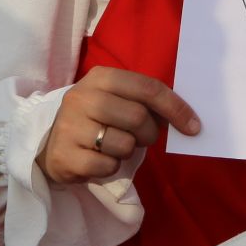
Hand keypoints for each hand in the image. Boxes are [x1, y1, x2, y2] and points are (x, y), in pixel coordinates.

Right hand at [41, 66, 199, 185]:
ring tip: (112, 146)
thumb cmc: (96, 118)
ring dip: (127, 151)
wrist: (51, 143)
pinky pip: (107, 166)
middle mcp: (82, 97)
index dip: (175, 108)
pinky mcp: (64, 155)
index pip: (148, 88)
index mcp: (101, 77)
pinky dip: (111, 167)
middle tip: (139, 137)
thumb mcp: (116, 100)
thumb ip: (145, 102)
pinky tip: (98, 159)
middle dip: (148, 133)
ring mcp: (70, 126)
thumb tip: (187, 119)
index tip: (194, 126)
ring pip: (124, 144)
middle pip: (138, 117)